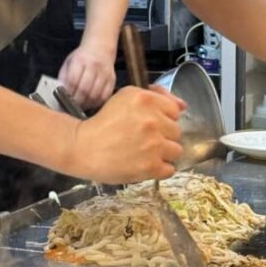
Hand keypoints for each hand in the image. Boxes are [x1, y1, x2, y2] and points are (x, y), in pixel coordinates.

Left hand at [58, 44, 117, 108]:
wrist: (100, 49)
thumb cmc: (81, 58)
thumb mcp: (69, 63)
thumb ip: (64, 78)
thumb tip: (60, 95)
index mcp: (80, 60)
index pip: (72, 80)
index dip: (67, 93)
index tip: (63, 101)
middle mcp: (94, 65)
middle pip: (84, 89)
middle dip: (76, 101)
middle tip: (71, 107)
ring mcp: (105, 73)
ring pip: (95, 95)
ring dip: (86, 104)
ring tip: (80, 107)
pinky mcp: (112, 80)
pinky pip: (105, 96)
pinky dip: (96, 103)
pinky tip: (90, 103)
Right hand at [68, 85, 185, 182]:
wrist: (82, 147)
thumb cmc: (104, 121)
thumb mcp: (126, 97)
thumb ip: (157, 96)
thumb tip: (183, 106)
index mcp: (146, 100)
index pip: (174, 111)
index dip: (163, 118)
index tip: (151, 124)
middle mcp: (153, 121)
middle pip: (176, 131)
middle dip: (164, 136)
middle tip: (145, 140)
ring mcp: (153, 145)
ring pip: (176, 150)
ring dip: (164, 153)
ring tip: (146, 154)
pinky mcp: (150, 167)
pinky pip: (170, 169)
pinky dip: (160, 169)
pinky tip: (147, 165)